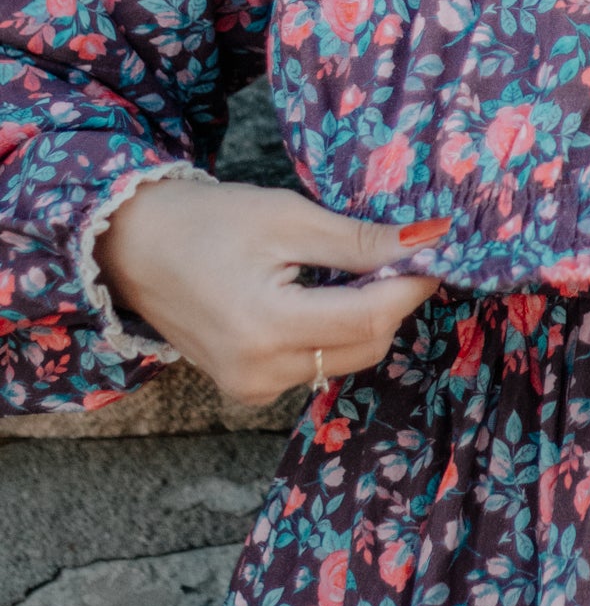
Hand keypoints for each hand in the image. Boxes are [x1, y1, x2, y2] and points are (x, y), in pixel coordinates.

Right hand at [92, 177, 447, 405]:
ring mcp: (252, 388)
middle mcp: (261, 373)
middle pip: (366, 344)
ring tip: (362, 268)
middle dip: (394, 300)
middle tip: (402, 252)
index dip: (414, 283)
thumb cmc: (206, 221)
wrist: (132, 247)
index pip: (371, 316)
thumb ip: (359, 240)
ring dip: (368, 316)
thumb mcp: (287, 218)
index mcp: (267, 327)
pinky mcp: (248, 388)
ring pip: (346, 358)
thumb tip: (430, 239)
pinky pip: (317, 363)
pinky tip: (328, 293)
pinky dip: (337, 331)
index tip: (441, 248)